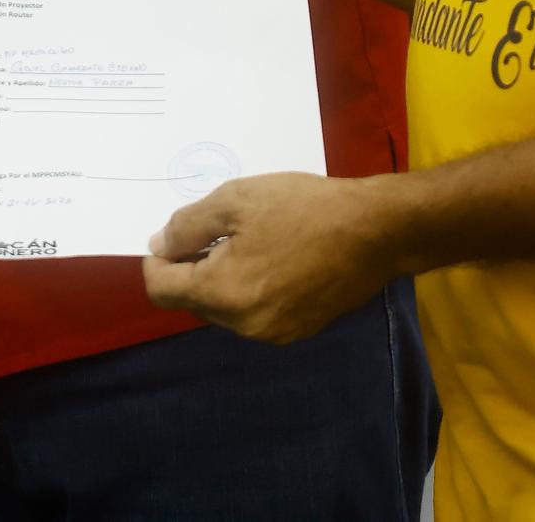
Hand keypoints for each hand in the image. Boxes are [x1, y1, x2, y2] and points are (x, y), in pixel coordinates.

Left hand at [140, 173, 402, 343]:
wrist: (377, 231)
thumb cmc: (304, 209)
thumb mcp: (234, 201)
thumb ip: (186, 226)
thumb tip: (157, 246)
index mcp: (224, 294)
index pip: (161, 289)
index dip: (157, 259)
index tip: (175, 234)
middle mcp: (246, 325)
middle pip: (192, 300)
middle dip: (192, 266)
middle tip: (217, 228)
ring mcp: (275, 333)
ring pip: (224, 307)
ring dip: (222, 277)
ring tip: (250, 239)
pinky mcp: (299, 330)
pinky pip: (254, 312)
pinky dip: (251, 288)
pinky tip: (274, 256)